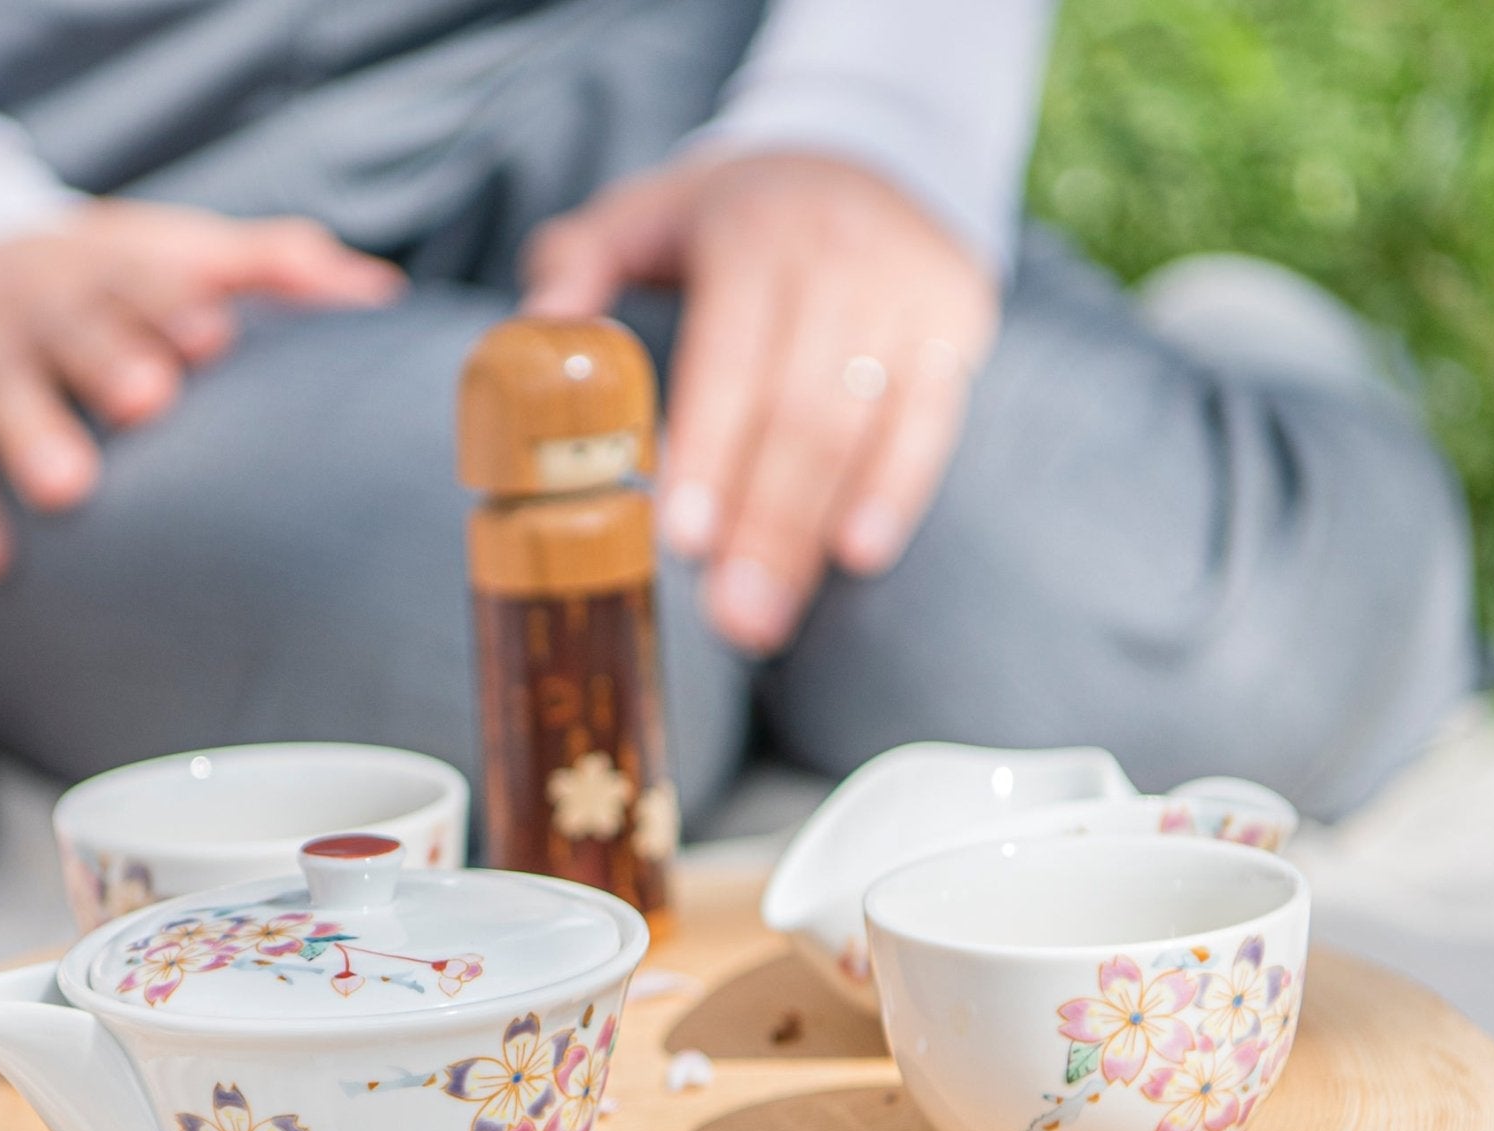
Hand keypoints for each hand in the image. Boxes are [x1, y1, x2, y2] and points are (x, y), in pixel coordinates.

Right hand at [0, 199, 403, 582]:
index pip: (144, 277)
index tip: (213, 331)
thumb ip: (268, 266)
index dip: (176, 303)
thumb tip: (376, 293)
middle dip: (108, 360)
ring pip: (4, 394)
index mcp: (111, 269)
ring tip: (67, 486)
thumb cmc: (99, 280)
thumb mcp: (171, 249)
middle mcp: (42, 308)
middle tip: (145, 399)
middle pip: (75, 330)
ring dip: (34, 435)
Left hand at [524, 154, 998, 653]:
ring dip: (811, 534)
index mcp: (755, 236)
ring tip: (766, 619)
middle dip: (762, 528)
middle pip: (801, 413)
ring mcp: (907, 295)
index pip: (732, 357)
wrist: (878, 146)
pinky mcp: (955, 327)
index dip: (712, 451)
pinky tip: (857, 555)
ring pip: (860, 431)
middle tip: (728, 620)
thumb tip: (538, 324)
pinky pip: (931, 422)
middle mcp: (841, 260)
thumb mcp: (649, 209)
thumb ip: (580, 260)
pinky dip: (895, 492)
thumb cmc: (738, 211)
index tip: (684, 538)